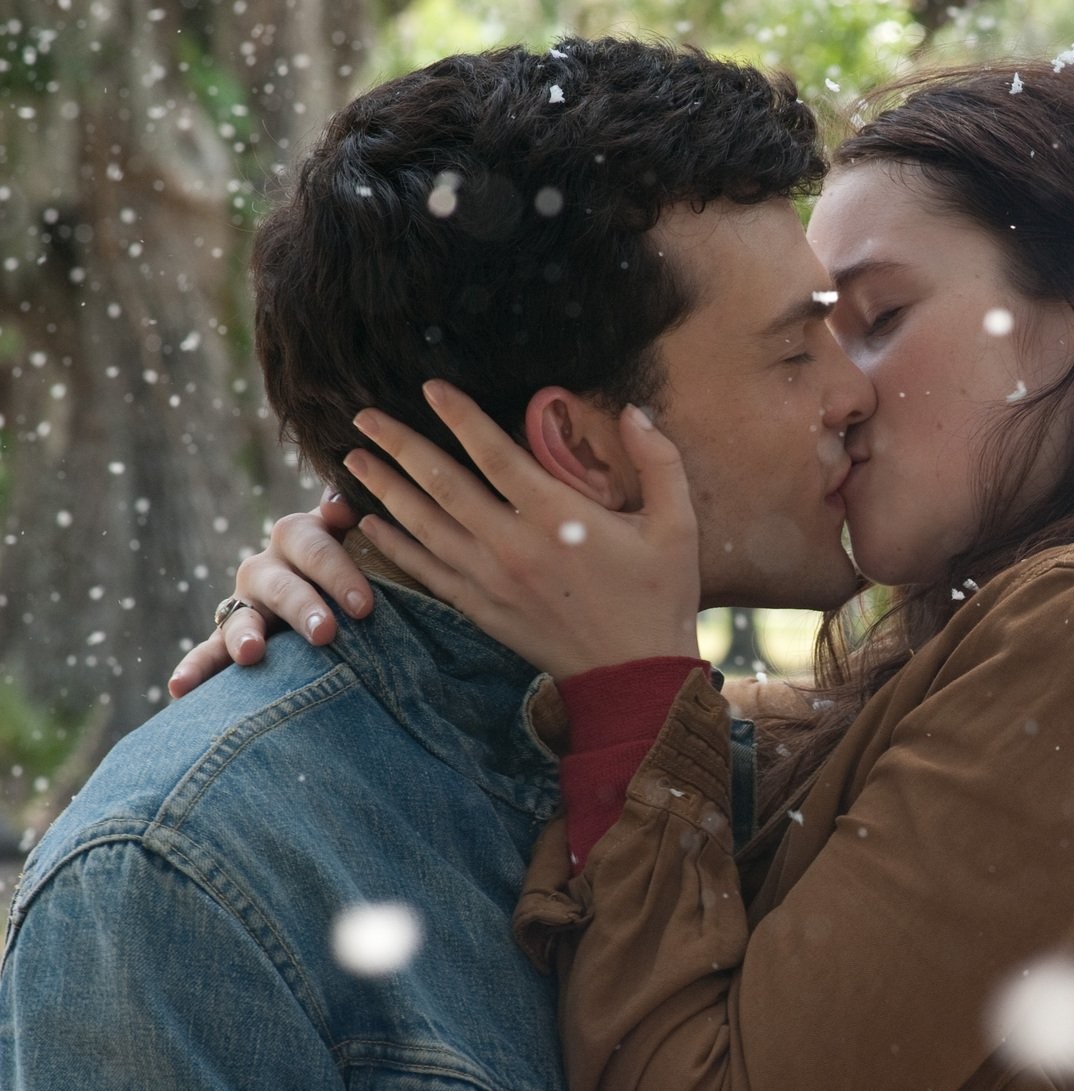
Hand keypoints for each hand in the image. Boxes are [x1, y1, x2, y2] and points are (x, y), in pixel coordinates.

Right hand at [167, 493, 373, 697]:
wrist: (336, 580)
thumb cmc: (362, 557)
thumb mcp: (363, 533)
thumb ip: (354, 521)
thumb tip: (342, 504)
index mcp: (300, 536)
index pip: (317, 550)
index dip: (340, 575)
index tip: (364, 607)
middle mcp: (267, 567)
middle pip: (282, 586)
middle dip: (302, 608)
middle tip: (325, 633)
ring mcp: (244, 602)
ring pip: (239, 618)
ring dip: (244, 635)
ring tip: (251, 654)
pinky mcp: (229, 635)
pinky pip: (209, 652)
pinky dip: (196, 669)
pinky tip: (179, 689)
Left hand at [345, 381, 700, 677]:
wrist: (636, 678)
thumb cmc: (660, 598)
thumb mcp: (677, 526)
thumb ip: (660, 462)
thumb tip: (634, 411)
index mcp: (560, 519)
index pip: (495, 454)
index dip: (460, 417)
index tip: (430, 387)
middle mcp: (514, 546)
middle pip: (443, 485)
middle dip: (399, 446)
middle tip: (362, 417)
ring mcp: (492, 581)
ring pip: (424, 526)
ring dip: (386, 489)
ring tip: (354, 460)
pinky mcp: (482, 610)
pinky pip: (427, 572)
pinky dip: (395, 546)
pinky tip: (372, 524)